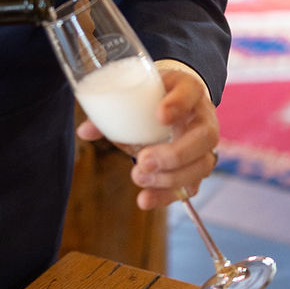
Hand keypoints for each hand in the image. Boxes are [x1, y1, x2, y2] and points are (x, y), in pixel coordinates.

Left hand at [76, 61, 220, 209]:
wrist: (178, 102)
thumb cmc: (156, 95)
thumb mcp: (139, 90)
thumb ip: (114, 109)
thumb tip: (84, 131)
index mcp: (189, 88)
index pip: (191, 91)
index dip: (178, 104)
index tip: (159, 115)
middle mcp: (204, 117)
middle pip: (204, 136)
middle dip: (174, 153)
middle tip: (143, 160)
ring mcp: (205, 145)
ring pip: (201, 165)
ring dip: (169, 177)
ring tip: (138, 177)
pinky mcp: (198, 167)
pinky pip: (191, 186)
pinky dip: (167, 196)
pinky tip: (145, 199)